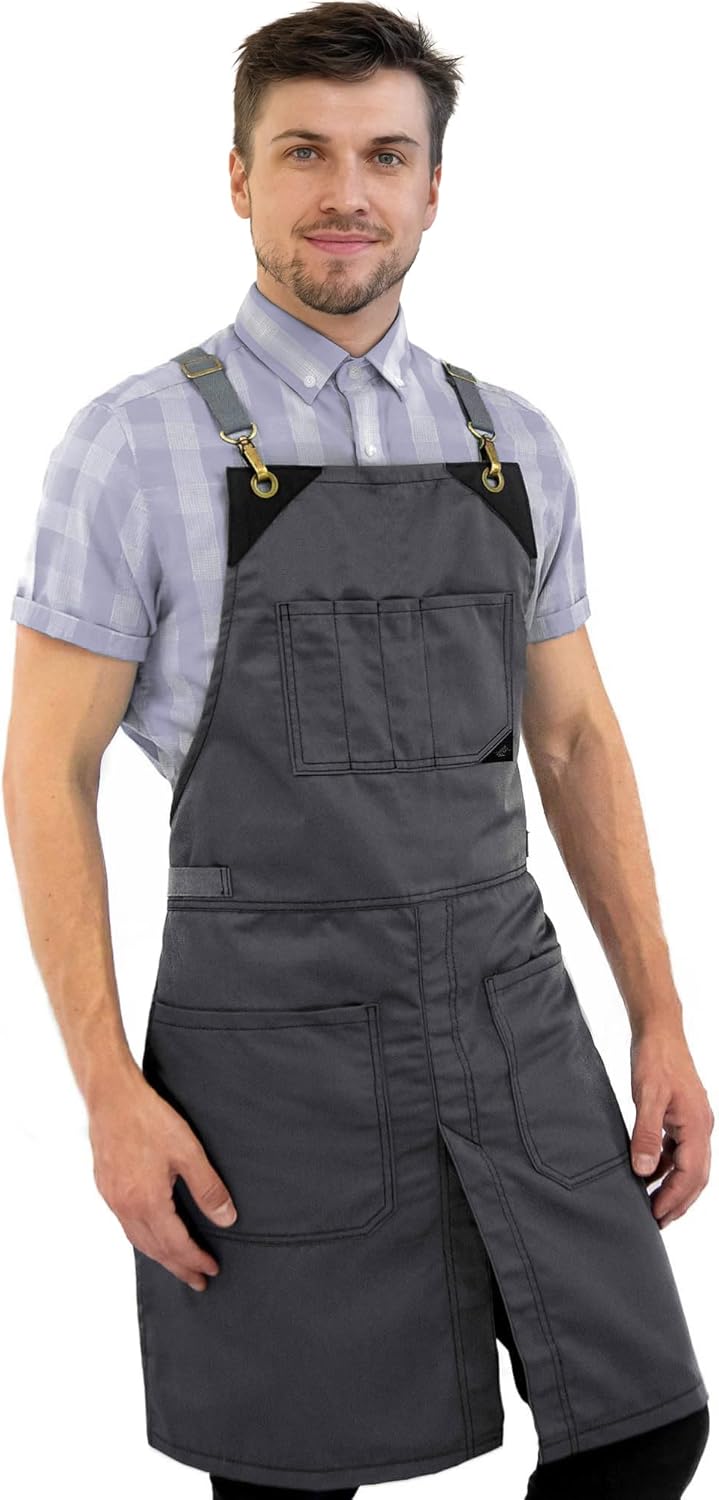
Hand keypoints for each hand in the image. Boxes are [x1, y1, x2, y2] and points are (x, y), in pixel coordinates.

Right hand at [88, 1061, 237, 1289]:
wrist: (112, 1097)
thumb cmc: (149, 1119)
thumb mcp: (188, 1152)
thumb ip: (208, 1189)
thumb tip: (226, 1219)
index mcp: (147, 1202)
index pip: (175, 1244)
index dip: (195, 1259)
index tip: (212, 1269)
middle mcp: (125, 1207)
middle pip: (155, 1250)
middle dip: (179, 1267)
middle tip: (198, 1280)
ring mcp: (112, 1199)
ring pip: (138, 1240)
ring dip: (160, 1256)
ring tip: (178, 1264)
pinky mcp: (106, 1188)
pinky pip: (126, 1225)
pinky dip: (143, 1239)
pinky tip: (153, 1235)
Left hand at [629, 1026, 713, 1228]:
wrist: (659, 1030)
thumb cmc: (655, 1058)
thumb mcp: (646, 1097)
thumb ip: (646, 1134)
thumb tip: (644, 1171)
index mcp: (697, 1126)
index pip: (691, 1175)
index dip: (675, 1199)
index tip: (656, 1216)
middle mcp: (701, 1127)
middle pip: (696, 1176)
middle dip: (678, 1201)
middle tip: (657, 1222)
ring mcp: (694, 1122)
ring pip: (689, 1166)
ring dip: (674, 1187)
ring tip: (652, 1204)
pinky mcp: (683, 1117)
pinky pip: (680, 1151)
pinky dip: (668, 1167)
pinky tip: (650, 1173)